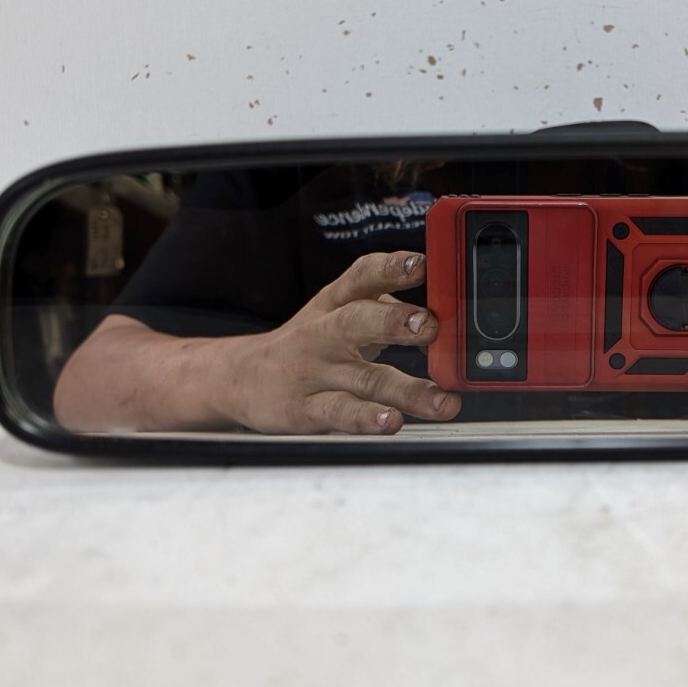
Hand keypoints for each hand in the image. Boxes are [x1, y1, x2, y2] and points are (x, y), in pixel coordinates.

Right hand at [215, 251, 461, 433]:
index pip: (362, 276)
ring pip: (363, 378)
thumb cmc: (309, 343)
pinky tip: (391, 422)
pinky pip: (339, 413)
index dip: (391, 268)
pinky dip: (366, 419)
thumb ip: (386, 309)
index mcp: (336, 302)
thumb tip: (445, 318)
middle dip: (394, 321)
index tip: (420, 265)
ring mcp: (314, 372)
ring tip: (440, 400)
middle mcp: (324, 332)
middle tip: (430, 325)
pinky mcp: (306, 408)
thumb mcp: (338, 313)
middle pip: (357, 321)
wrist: (242, 378)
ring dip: (406, 390)